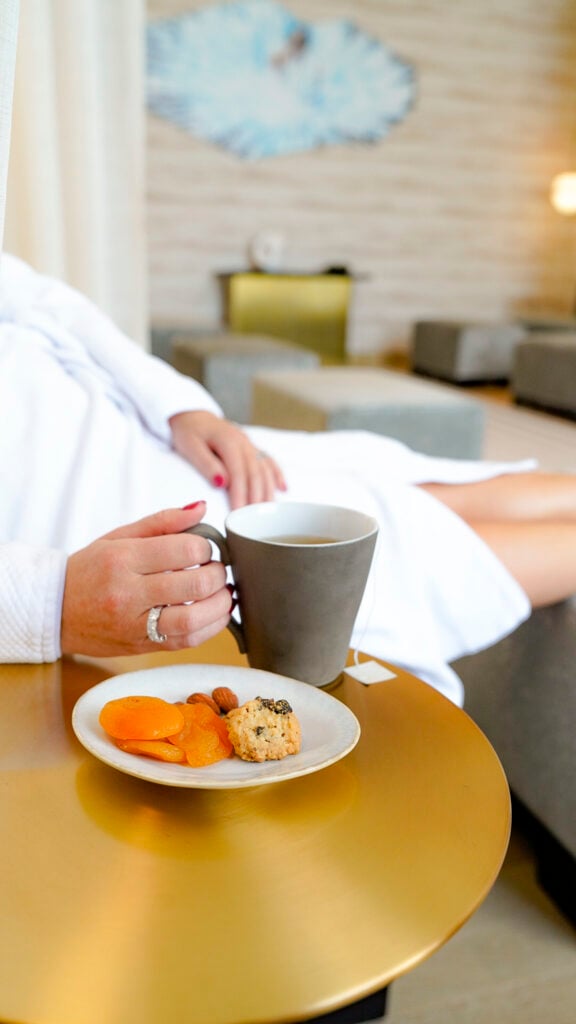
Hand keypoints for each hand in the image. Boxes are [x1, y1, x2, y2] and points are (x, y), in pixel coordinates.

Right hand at [60, 504, 231, 656]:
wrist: (56, 611)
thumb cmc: (89, 571)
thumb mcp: (119, 537)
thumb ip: (164, 521)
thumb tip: (202, 508)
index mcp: (122, 559)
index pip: (184, 550)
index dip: (206, 548)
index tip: (205, 549)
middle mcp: (128, 593)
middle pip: (194, 584)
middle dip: (218, 575)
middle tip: (217, 569)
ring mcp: (135, 624)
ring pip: (194, 619)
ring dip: (221, 605)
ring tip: (223, 593)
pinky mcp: (142, 646)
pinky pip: (187, 641)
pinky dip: (211, 627)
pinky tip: (215, 614)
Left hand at [169, 410, 285, 508]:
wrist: (192, 415)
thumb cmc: (188, 432)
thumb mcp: (190, 446)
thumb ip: (206, 464)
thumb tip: (221, 482)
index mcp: (229, 441)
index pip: (239, 473)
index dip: (241, 494)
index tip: (239, 513)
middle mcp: (243, 442)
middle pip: (256, 474)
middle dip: (256, 498)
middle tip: (254, 520)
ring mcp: (250, 444)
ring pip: (265, 470)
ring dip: (268, 491)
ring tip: (268, 512)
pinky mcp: (251, 447)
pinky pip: (269, 461)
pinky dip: (277, 475)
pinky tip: (283, 488)